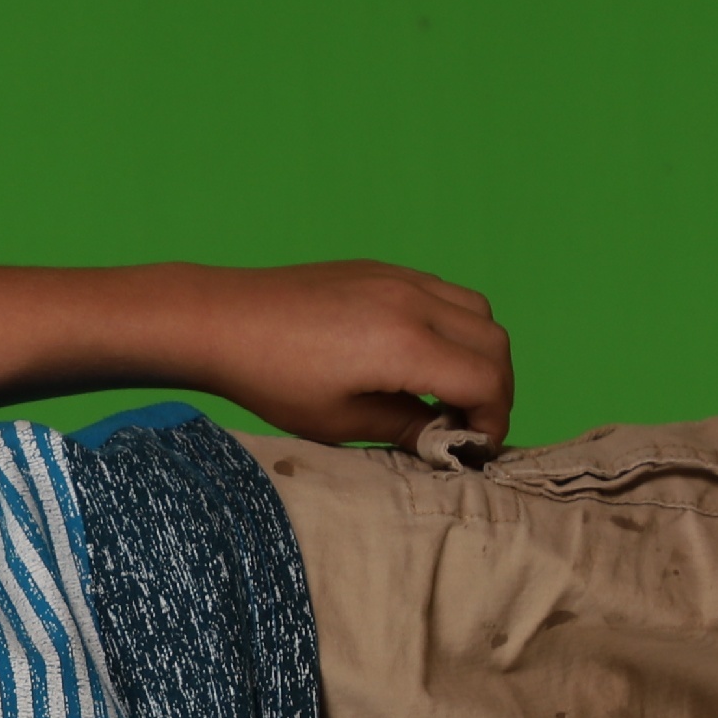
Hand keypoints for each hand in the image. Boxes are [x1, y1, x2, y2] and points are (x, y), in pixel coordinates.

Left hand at [170, 260, 513, 451]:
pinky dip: (454, 326)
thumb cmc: (271, 378)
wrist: (221, 320)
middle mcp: (413, 302)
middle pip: (495, 342)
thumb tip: (447, 440)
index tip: (475, 448)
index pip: (486, 381)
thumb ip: (406, 429)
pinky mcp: (382, 269)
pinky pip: (444, 293)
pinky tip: (421, 358)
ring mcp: (399, 278)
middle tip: (470, 426)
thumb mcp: (340, 422)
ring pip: (477, 310)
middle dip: (496, 389)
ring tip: (449, 392)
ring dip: (479, 353)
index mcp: (405, 344)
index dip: (493, 421)